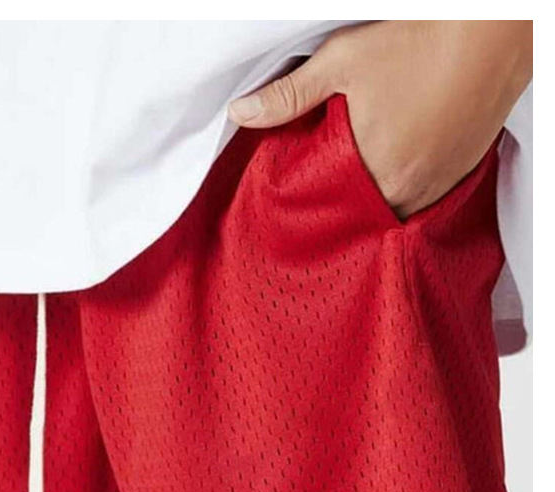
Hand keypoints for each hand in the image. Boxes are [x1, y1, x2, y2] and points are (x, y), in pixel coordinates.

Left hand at [228, 21, 531, 218]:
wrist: (496, 33)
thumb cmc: (419, 44)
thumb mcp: (341, 63)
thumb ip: (289, 96)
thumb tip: (242, 114)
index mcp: (373, 172)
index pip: (330, 210)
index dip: (314, 204)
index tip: (301, 197)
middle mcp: (407, 190)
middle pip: (361, 213)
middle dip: (342, 204)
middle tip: (328, 185)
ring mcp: (438, 186)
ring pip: (392, 210)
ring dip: (374, 200)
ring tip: (360, 179)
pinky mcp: (460, 175)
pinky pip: (423, 200)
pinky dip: (405, 190)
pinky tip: (395, 169)